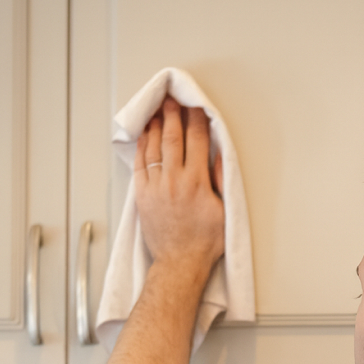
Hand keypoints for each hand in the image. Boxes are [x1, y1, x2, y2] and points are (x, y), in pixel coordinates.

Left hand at [134, 96, 224, 280]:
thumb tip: (217, 155)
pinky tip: (145, 134)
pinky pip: (140, 163)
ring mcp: (156, 186)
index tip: (195, 107)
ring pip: (154, 147)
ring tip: (157, 111)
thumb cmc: (204, 243)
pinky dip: (142, 145)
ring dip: (156, 126)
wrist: (180, 263)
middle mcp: (175, 181)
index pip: (197, 141)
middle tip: (171, 100)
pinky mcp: (143, 195)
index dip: (196, 120)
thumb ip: (220, 181)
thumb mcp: (224, 212)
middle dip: (173, 115)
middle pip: (173, 138)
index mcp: (197, 183)